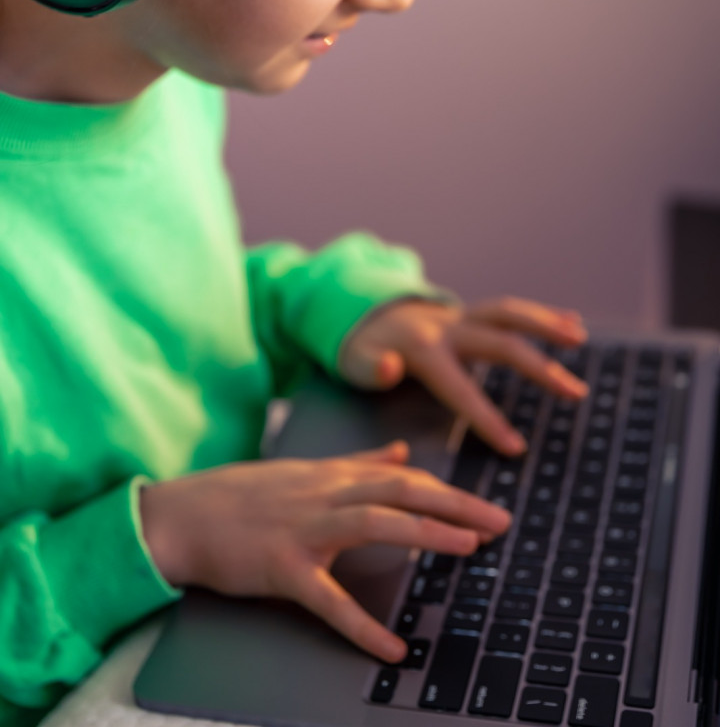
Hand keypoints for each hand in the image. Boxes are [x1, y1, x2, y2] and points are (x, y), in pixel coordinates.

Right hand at [139, 443, 510, 661]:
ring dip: (425, 533)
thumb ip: (357, 463)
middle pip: (400, 491)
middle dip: (454, 504)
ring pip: (374, 523)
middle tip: (500, 522)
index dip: (447, 492)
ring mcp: (303, 528)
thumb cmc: (244, 497)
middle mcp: (324, 494)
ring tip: (467, 548)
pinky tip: (391, 646)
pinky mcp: (281, 567)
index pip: (402, 478)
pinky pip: (327, 598)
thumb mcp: (305, 472)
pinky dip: (361, 624)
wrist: (182, 516)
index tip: (486, 507)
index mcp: (332, 475)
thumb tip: (402, 453)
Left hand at [339, 296, 588, 454]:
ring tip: (579, 338)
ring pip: (509, 314)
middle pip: (500, 343)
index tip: (517, 449)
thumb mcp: (354, 361)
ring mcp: (461, 315)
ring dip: (546, 323)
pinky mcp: (470, 313)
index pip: (461, 388)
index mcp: (424, 349)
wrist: (363, 311)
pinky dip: (540, 313)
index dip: (487, 418)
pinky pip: (509, 310)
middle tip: (575, 393)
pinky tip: (572, 322)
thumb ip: (370, 368)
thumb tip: (389, 367)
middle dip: (538, 367)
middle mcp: (448, 326)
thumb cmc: (361, 349)